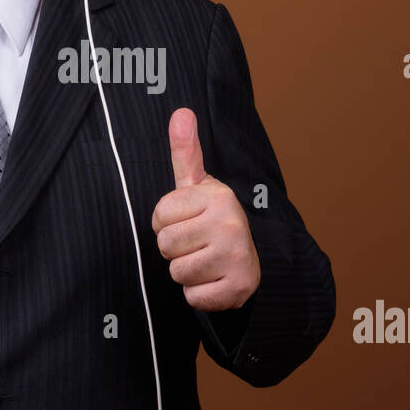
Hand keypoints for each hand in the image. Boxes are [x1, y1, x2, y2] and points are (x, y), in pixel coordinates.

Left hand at [150, 107, 259, 311]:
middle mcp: (231, 224)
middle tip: (197, 244)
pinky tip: (215, 281)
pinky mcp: (239, 288)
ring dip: (187, 273)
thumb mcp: (198, 185)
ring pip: (177, 273)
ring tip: (206, 261)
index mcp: (219, 196)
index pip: (159, 216)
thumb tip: (180, 112)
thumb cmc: (213, 219)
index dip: (167, 223)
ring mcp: (238, 257)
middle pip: (166, 246)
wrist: (250, 259)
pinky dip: (200, 295)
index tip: (189, 221)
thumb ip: (185, 151)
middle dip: (176, 249)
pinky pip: (193, 298)